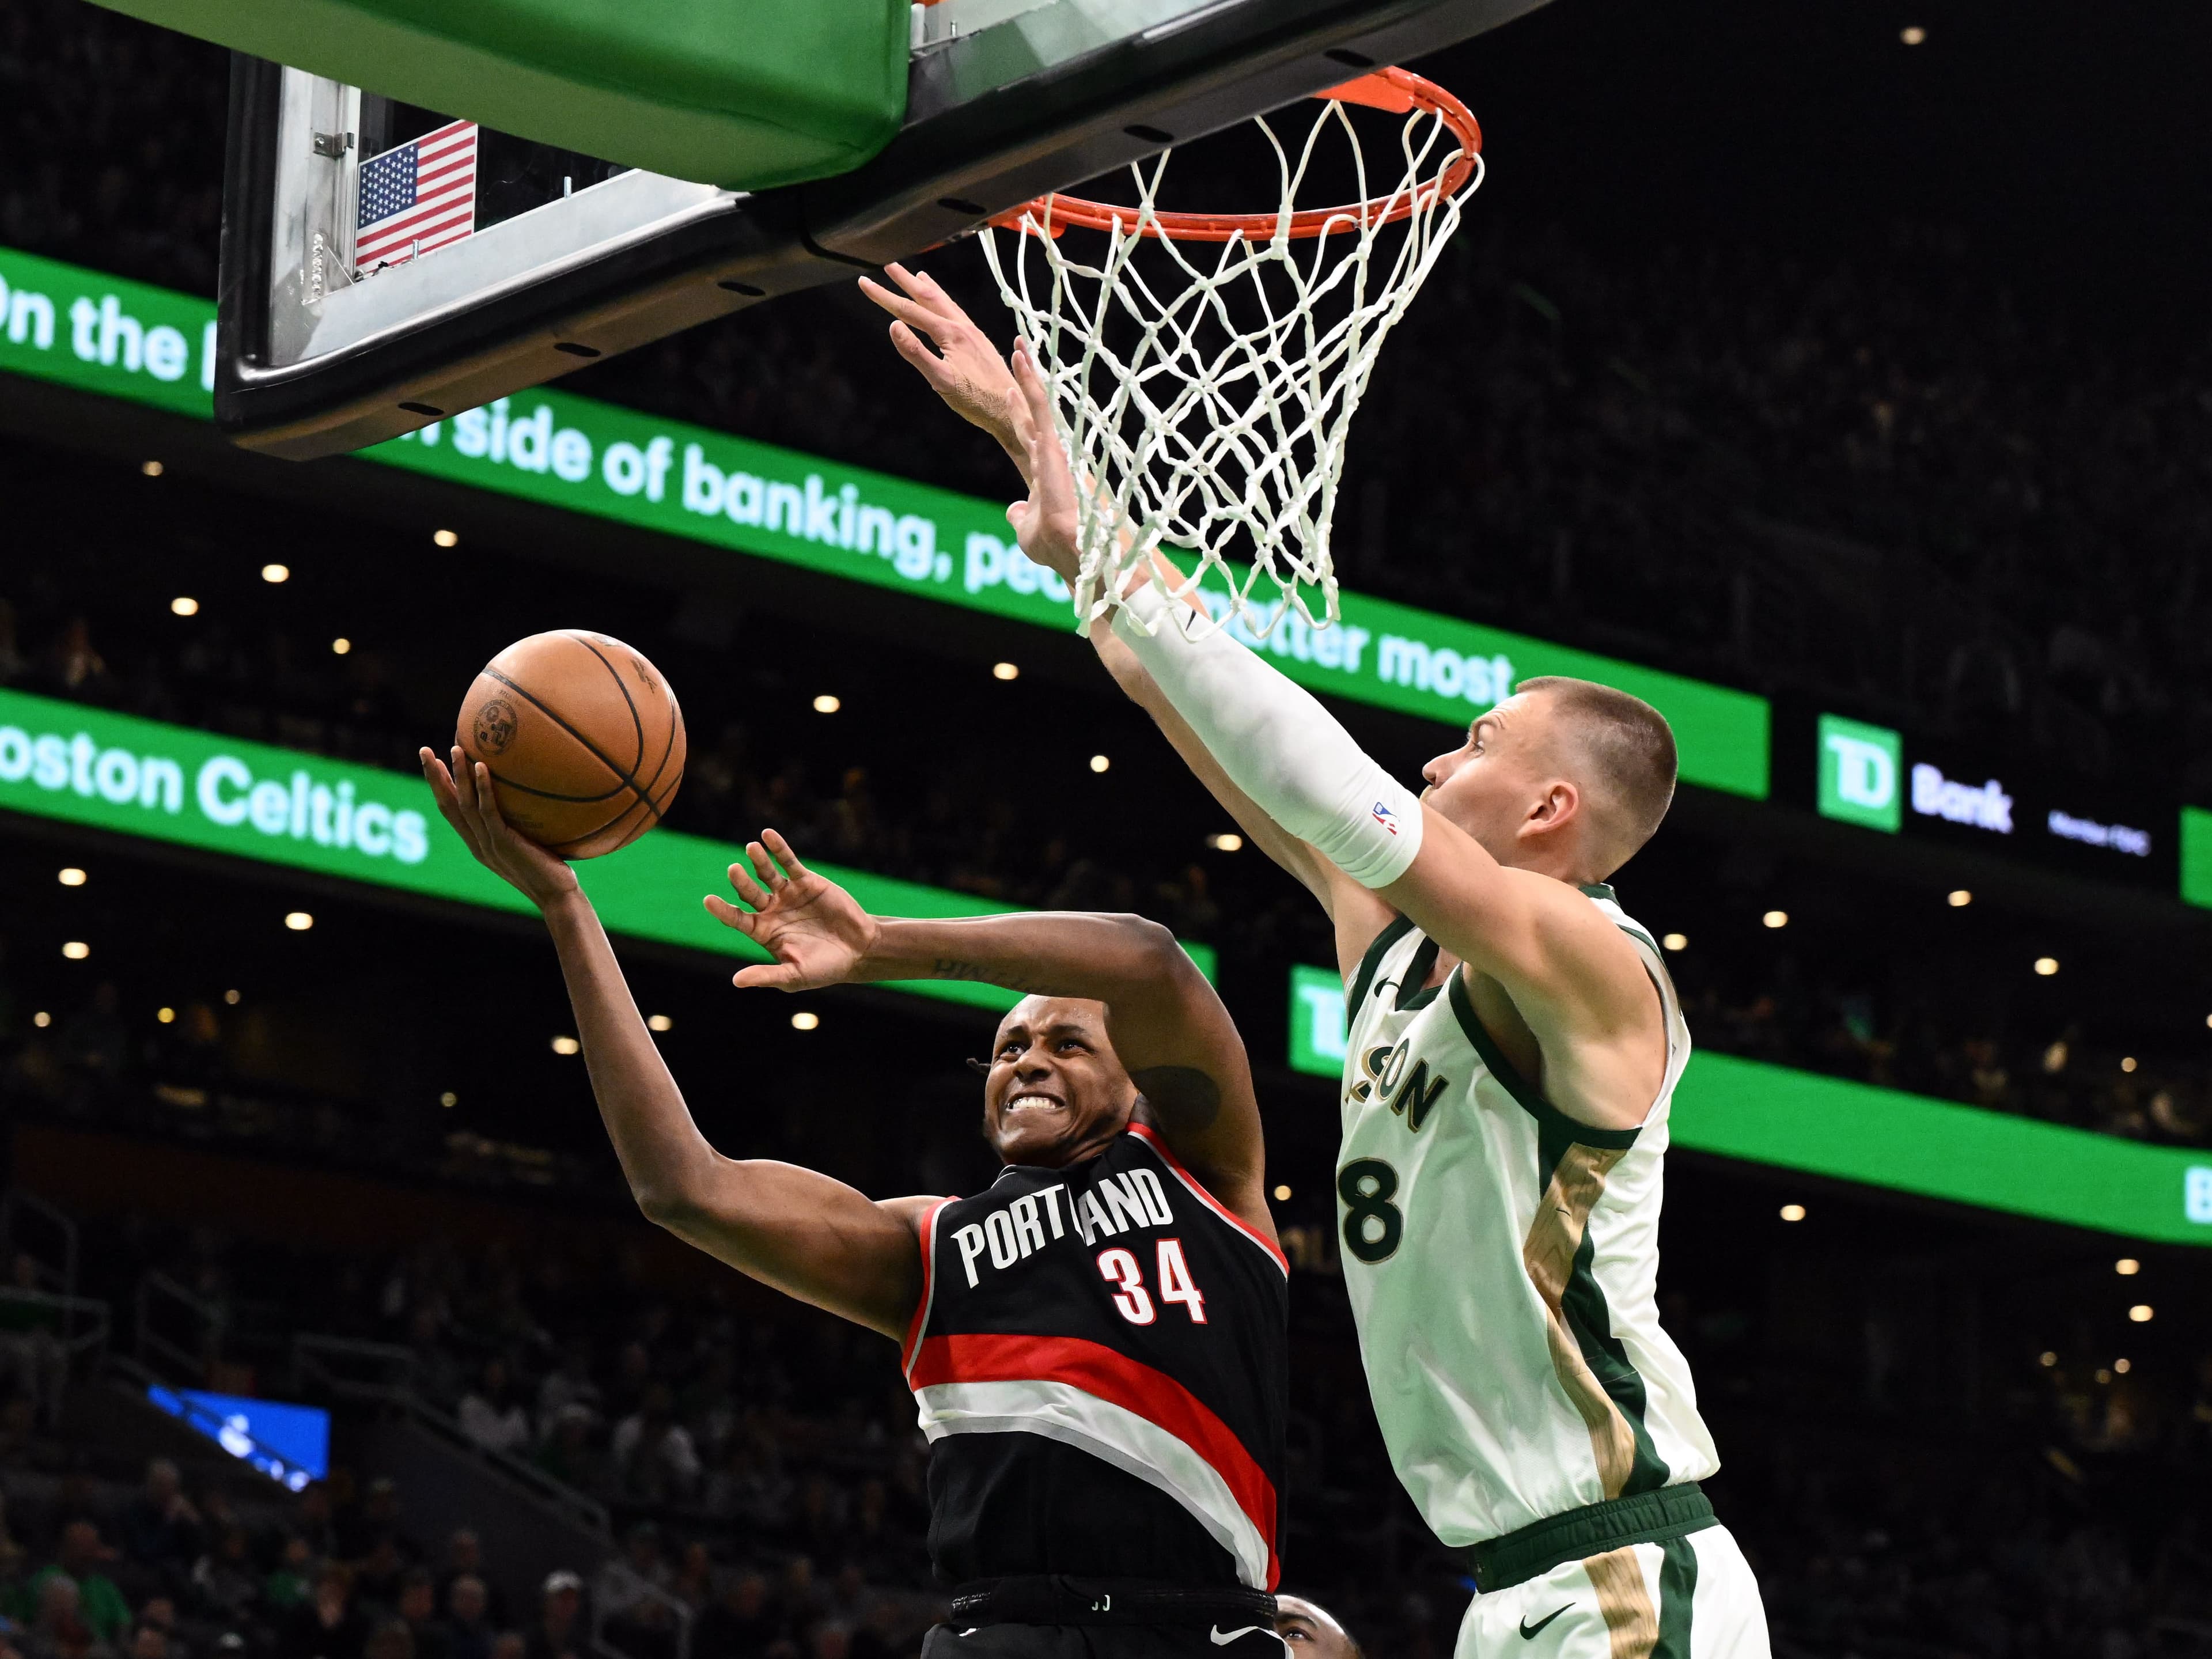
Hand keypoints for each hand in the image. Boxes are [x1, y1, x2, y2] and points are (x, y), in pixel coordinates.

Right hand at [419, 746, 580, 908]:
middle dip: (434, 778)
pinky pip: (489, 812)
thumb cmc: (549, 870)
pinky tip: (482, 766)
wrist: (556, 896)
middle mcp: (477, 844)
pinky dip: (484, 788)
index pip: (450, 811)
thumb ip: (516, 826)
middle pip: (447, 805)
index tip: (431, 762)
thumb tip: (527, 797)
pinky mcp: (504, 843)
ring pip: (465, 805)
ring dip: (458, 776)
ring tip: (455, 749)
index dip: (439, 787)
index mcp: (478, 844)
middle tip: (424, 750)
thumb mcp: (526, 844)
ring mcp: (488, 844)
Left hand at [703, 830, 880, 990]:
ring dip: (758, 860)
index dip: (723, 910)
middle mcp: (772, 911)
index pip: (737, 919)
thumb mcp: (794, 976)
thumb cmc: (825, 969)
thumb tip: (736, 981)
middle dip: (741, 881)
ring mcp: (788, 894)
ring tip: (751, 848)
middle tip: (733, 870)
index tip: (708, 900)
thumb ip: (766, 975)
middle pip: (750, 892)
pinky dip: (779, 848)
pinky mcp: (807, 882)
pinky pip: (789, 862)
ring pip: (767, 873)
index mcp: (763, 932)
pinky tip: (768, 835)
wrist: (859, 950)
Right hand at [859, 264, 1025, 466]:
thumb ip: (916, 353)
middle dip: (905, 281)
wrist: (1015, 410)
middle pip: (928, 297)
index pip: (908, 310)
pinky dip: (946, 303)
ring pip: (946, 303)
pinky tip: (947, 308)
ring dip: (928, 288)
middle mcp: (963, 327)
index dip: (883, 296)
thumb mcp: (942, 382)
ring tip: (916, 275)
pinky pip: (958, 314)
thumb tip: (893, 326)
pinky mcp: (980, 342)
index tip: (863, 282)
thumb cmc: (977, 403)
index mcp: (950, 334)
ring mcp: (973, 333)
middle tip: (888, 265)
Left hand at [1005, 340, 1080, 580]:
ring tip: (1018, 344)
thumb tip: (1013, 510)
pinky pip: (1040, 404)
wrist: (1068, 548)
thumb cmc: (1051, 546)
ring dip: (1028, 372)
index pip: (1027, 434)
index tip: (1010, 392)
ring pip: (1038, 401)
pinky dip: (1030, 380)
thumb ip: (1019, 515)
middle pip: (1033, 411)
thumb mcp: (1025, 529)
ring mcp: (1052, 447)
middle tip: (1018, 355)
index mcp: (1043, 473)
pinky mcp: (1053, 443)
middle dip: (1024, 383)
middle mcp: (1049, 455)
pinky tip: (1020, 357)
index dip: (1018, 413)